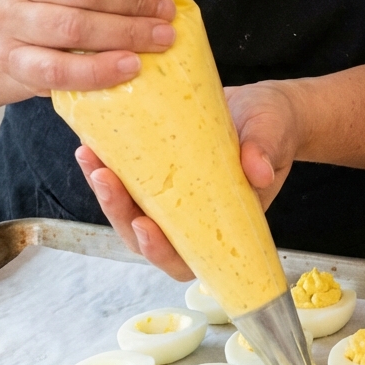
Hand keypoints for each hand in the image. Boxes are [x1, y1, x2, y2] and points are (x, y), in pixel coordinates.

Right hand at [0, 0, 175, 95]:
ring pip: (74, 27)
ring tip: (161, 37)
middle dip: (135, 0)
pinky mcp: (10, 59)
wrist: (7, 26)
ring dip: (127, 34)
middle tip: (165, 11)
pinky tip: (132, 66)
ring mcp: (3, 18)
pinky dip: (100, 70)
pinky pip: (58, 70)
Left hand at [75, 79, 306, 279]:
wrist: (260, 107)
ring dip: (104, 191)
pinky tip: (91, 145)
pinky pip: (124, 180)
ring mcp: (169, 199)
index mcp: (221, 225)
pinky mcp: (155, 174)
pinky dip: (105, 167)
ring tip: (90, 158)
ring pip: (127, 210)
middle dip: (119, 212)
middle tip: (106, 179)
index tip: (146, 226)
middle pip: (144, 237)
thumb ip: (266, 151)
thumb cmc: (272, 129)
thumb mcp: (273, 135)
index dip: (162, 252)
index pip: (187, 257)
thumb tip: (258, 170)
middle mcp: (189, 218)